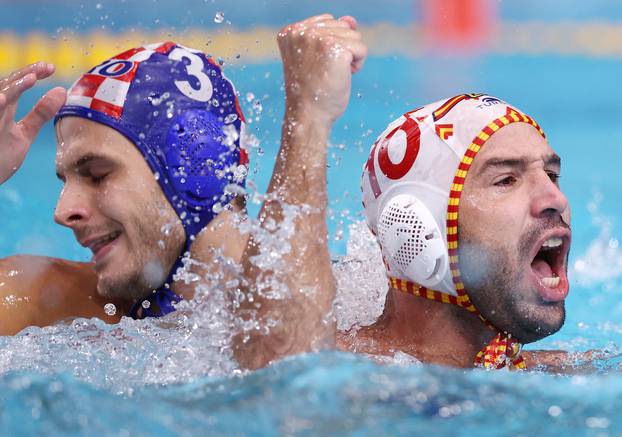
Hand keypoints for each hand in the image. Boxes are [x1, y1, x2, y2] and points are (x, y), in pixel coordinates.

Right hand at [0, 63, 65, 183]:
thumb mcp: (23, 133)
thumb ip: (40, 113)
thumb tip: (61, 91)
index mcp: (3, 108)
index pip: (17, 84)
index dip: (33, 73)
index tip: (51, 68)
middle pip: (6, 85)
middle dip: (25, 75)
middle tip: (45, 68)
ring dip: (12, 88)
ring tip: (30, 78)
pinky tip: (2, 99)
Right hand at [277, 14, 367, 123]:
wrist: (308, 116)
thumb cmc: (312, 92)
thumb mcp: (318, 58)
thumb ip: (332, 34)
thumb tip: (350, 19)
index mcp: (290, 32)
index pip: (327, 22)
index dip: (330, 46)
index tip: (316, 66)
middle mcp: (301, 31)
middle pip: (342, 26)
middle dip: (341, 50)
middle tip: (324, 73)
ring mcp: (317, 38)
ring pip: (354, 36)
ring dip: (350, 57)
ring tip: (332, 75)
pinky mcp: (335, 47)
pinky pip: (361, 48)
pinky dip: (357, 64)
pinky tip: (343, 76)